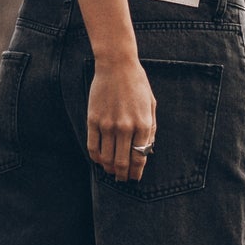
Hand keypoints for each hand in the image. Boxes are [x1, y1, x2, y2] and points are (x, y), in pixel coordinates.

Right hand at [87, 58, 155, 181]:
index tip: (135, 178)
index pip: (140, 157)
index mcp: (143, 124)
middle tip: (122, 179)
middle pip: (122, 162)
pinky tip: (99, 160)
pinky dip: (96, 158)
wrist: (116, 65)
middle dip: (123, 175)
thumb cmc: (137, 85)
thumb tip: (147, 151)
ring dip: (109, 169)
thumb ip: (151, 129)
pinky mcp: (93, 120)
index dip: (137, 172)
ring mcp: (108, 125)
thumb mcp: (151, 105)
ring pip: (106, 157)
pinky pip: (93, 146)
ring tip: (111, 171)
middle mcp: (126, 127)